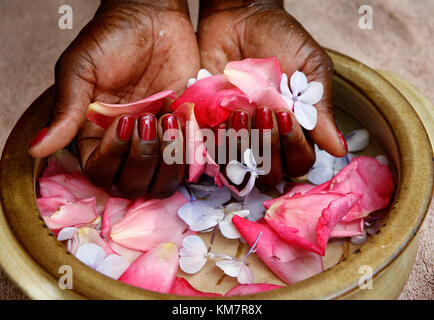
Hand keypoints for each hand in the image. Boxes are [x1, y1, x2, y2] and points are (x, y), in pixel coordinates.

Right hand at [29, 0, 198, 195]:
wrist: (154, 18)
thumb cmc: (112, 40)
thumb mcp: (81, 70)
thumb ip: (66, 111)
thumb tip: (37, 149)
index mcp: (96, 135)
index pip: (101, 171)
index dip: (113, 156)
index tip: (124, 120)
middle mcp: (128, 145)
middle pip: (133, 183)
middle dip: (142, 157)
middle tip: (148, 119)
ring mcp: (157, 141)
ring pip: (162, 181)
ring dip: (167, 158)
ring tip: (169, 119)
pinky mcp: (183, 132)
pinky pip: (190, 161)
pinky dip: (190, 149)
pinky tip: (186, 119)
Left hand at [198, 0, 347, 181]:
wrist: (240, 16)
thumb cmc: (280, 38)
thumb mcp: (310, 66)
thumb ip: (321, 107)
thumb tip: (338, 148)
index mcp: (296, 128)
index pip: (300, 160)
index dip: (295, 147)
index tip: (287, 115)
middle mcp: (267, 137)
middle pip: (273, 170)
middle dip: (270, 146)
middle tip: (265, 111)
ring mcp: (239, 133)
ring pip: (242, 163)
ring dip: (244, 142)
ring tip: (242, 108)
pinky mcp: (213, 125)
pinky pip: (213, 147)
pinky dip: (219, 137)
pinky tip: (224, 112)